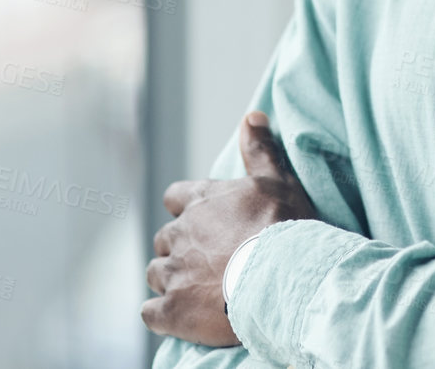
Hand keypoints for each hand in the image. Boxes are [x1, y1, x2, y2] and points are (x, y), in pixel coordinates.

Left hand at [141, 111, 319, 346]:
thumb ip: (260, 150)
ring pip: (156, 274)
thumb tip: (252, 115)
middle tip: (203, 261)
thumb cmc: (283, 227)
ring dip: (169, 280)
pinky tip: (177, 319)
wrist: (282, 277)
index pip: (175, 198)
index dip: (183, 209)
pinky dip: (160, 315)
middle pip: (163, 240)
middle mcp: (181, 234)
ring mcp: (174, 273)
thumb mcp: (277, 181)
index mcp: (202, 202)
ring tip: (194, 291)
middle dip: (176, 248)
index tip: (197, 219)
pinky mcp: (172, 310)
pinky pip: (151, 313)